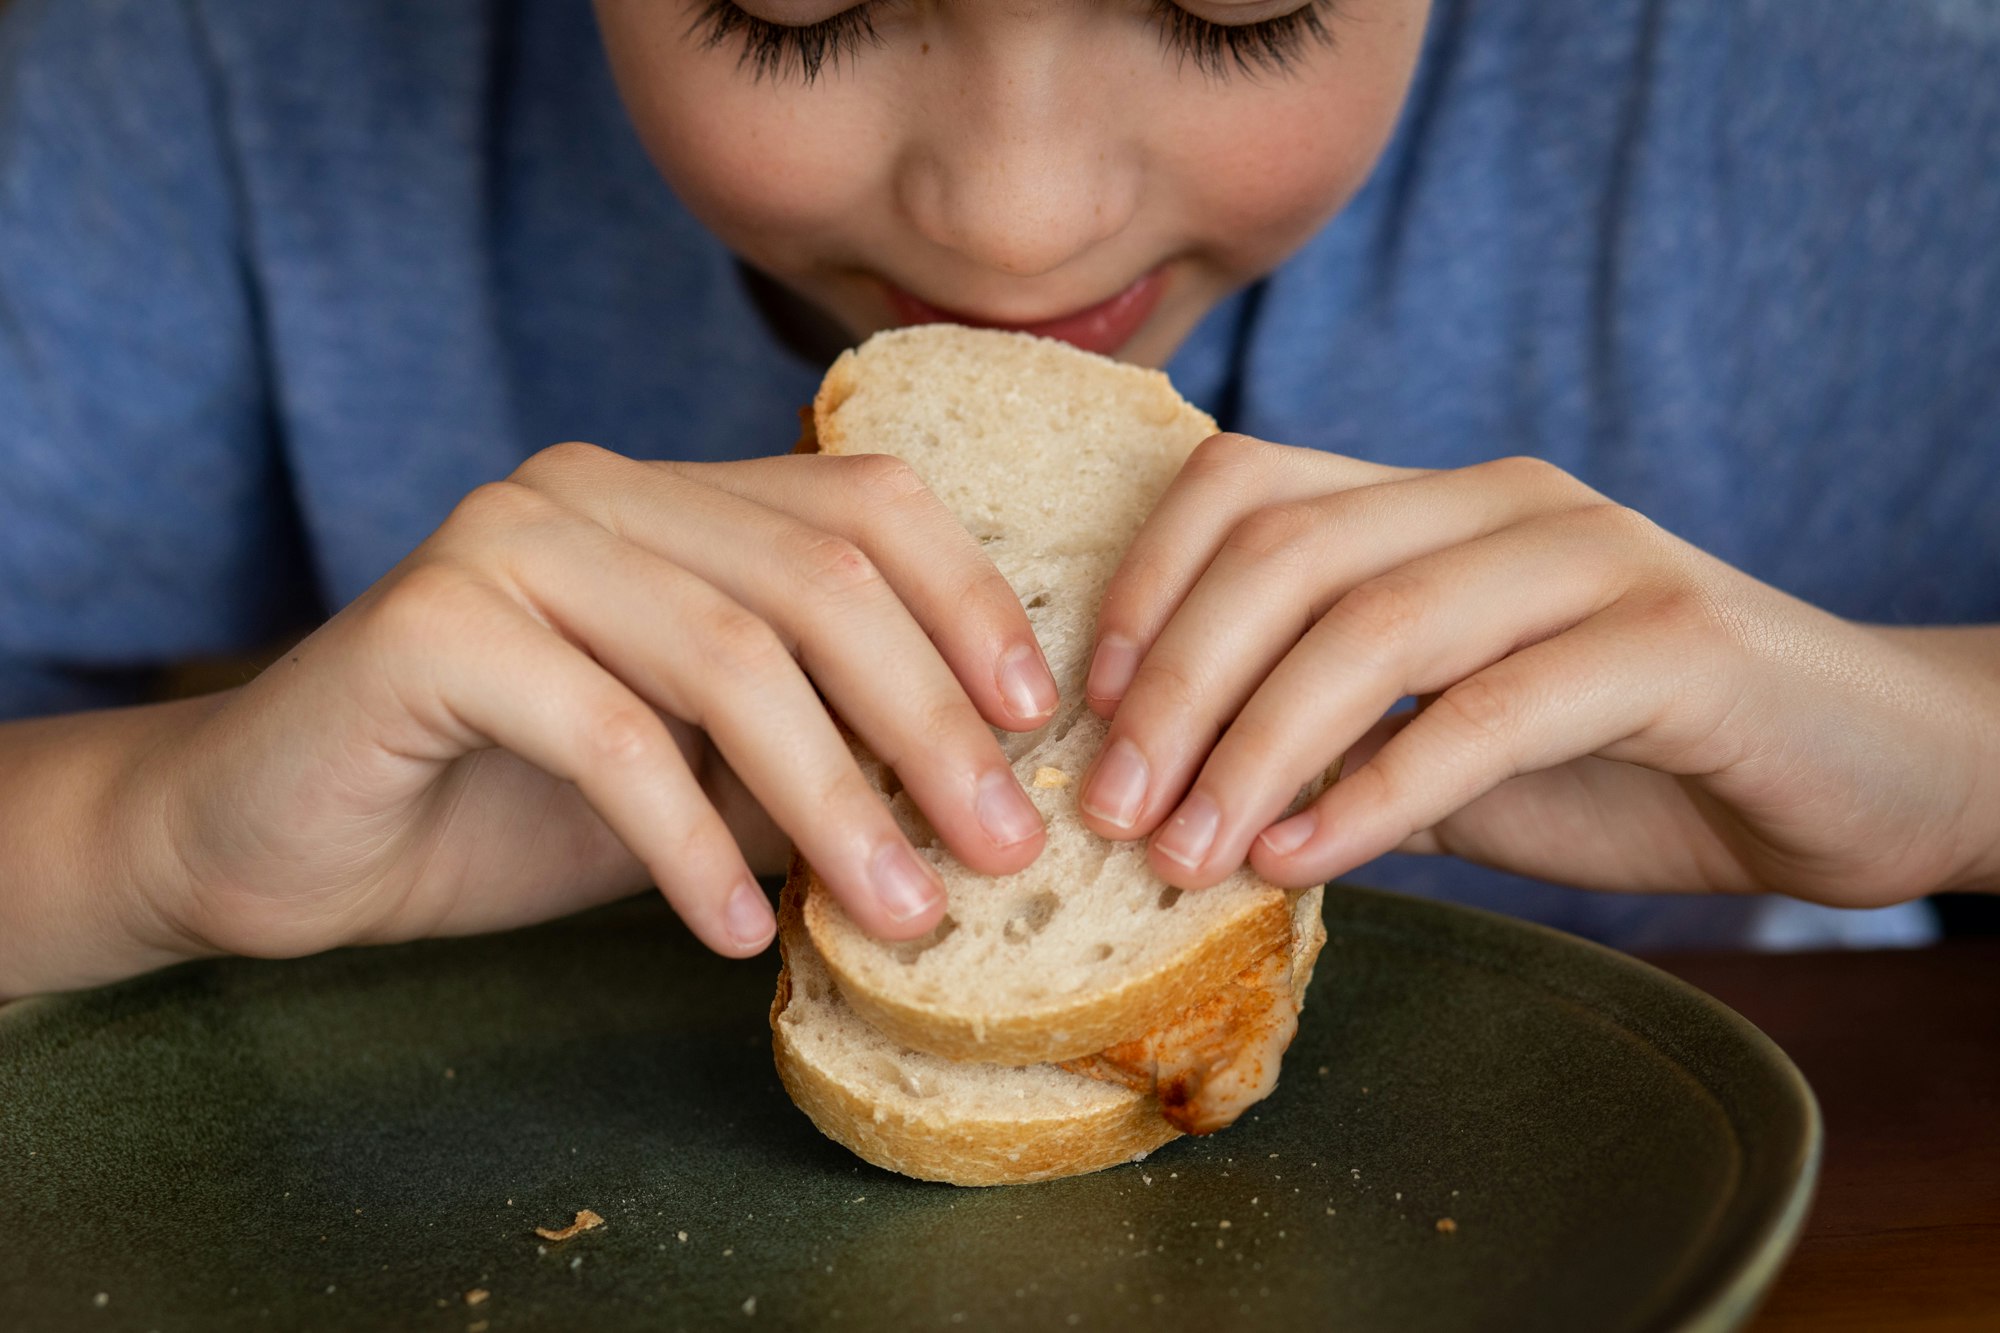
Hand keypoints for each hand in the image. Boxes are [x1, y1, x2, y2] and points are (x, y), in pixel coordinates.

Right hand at [126, 443, 1055, 965]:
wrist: (280, 836)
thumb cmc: (507, 802)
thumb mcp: (698, 771)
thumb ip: (813, 747)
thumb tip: (981, 792)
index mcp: (674, 499)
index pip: (866, 504)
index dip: (971, 604)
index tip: (1037, 725)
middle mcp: (596, 490)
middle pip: (819, 579)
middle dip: (929, 723)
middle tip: (1003, 848)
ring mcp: (507, 541)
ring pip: (726, 654)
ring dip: (833, 799)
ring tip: (900, 913)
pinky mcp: (430, 623)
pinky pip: (606, 732)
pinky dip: (688, 839)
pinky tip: (731, 931)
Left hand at [1075, 434, 1999, 906]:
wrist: (1856, 774)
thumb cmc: (1634, 758)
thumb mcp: (1453, 748)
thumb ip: (1340, 744)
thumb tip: (1180, 797)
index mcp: (1438, 502)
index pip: (1248, 485)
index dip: (1148, 581)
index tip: (1088, 702)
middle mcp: (1503, 501)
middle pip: (1288, 549)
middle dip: (1178, 680)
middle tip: (1112, 804)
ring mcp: (1592, 557)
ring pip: (1374, 621)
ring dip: (1256, 745)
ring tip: (1185, 851)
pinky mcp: (1671, 643)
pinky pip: (1487, 708)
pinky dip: (1376, 790)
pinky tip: (1304, 858)